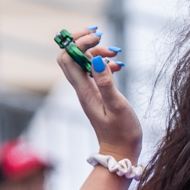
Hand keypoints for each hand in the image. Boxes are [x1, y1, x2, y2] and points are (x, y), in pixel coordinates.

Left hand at [58, 27, 140, 161]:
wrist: (121, 152)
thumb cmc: (122, 133)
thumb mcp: (118, 107)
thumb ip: (107, 83)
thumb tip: (97, 60)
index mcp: (84, 91)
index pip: (68, 58)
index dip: (77, 43)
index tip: (96, 36)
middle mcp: (82, 89)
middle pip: (71, 57)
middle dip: (82, 42)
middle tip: (101, 36)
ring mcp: (88, 91)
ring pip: (83, 63)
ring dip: (96, 52)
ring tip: (115, 53)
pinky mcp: (97, 94)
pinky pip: (94, 72)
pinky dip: (103, 63)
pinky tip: (118, 65)